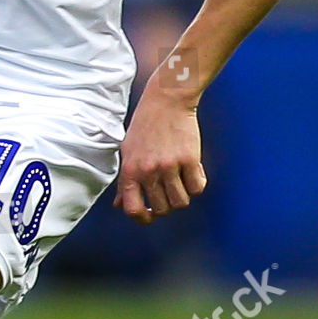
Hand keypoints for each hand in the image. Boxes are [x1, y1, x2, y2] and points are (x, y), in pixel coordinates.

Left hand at [114, 83, 206, 224]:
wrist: (167, 100)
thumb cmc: (145, 124)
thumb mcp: (128, 151)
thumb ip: (124, 180)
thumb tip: (119, 204)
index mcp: (130, 170)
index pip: (132, 208)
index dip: (142, 218)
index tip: (149, 216)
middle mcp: (148, 171)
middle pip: (162, 209)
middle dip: (166, 205)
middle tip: (168, 192)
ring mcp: (170, 166)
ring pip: (180, 202)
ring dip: (182, 196)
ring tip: (180, 182)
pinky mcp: (190, 159)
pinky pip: (198, 188)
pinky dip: (197, 184)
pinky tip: (192, 172)